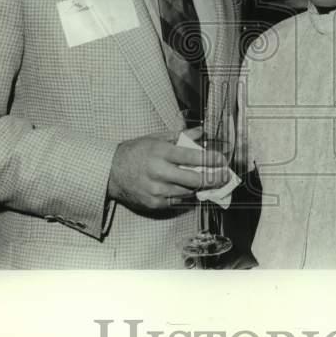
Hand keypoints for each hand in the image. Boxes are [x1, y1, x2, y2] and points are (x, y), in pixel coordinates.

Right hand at [107, 130, 229, 211]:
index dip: (210, 159)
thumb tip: (201, 132)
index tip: (222, 160)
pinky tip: (191, 189)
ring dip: (199, 187)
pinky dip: (185, 195)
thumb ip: (180, 136)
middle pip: (193, 179)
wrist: (110, 172)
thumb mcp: (156, 138)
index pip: (191, 157)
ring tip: (209, 181)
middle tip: (224, 176)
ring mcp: (156, 190)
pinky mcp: (153, 203)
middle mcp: (159, 172)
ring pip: (187, 192)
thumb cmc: (135, 152)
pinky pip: (176, 201)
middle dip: (213, 178)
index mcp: (160, 153)